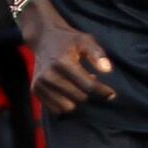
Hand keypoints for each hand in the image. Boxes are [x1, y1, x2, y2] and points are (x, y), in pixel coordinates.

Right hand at [18, 0, 116, 115]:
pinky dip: (64, 103)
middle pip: (80, 97)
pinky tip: (67, 91)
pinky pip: (56, 109)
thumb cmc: (68, 40)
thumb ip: (97, 54)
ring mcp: (40, 84)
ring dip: (76, 100)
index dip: (103, 91)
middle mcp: (49, 75)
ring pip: (68, 107)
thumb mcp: (85, 40)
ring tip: (77, 86)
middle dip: (89, 93)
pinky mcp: (35, 90)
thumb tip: (107, 70)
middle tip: (90, 81)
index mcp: (62, 62)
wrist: (44, 38)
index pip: (88, 86)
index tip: (111, 94)